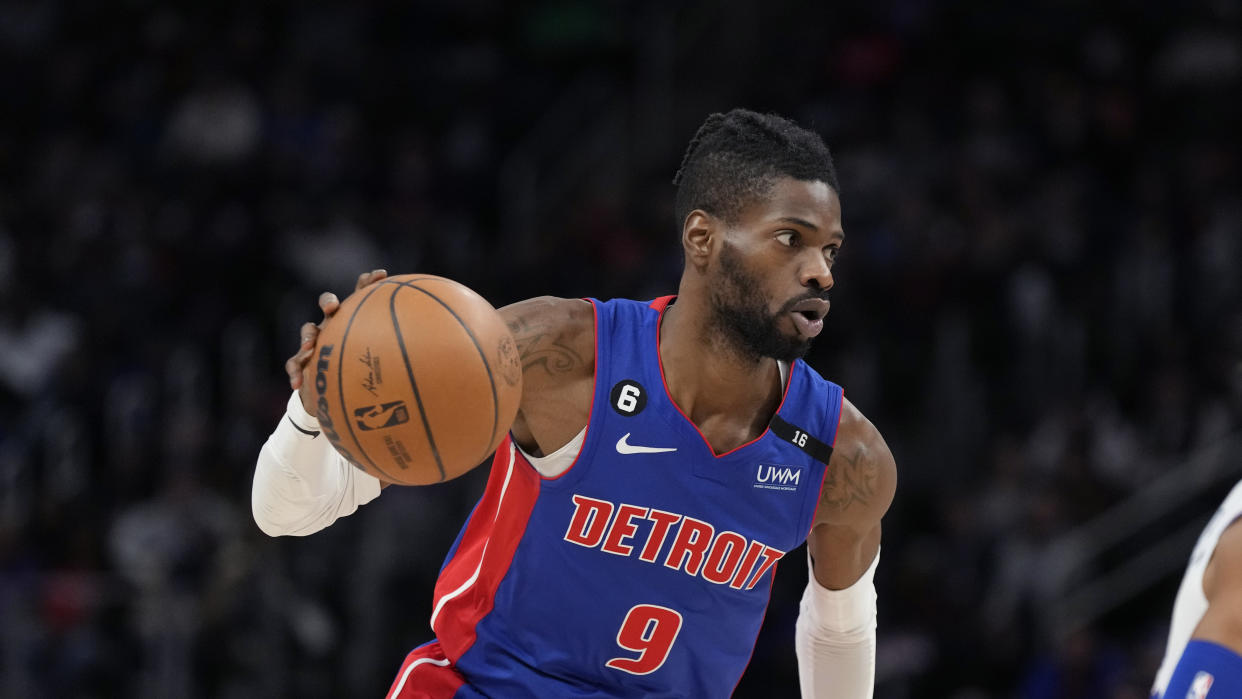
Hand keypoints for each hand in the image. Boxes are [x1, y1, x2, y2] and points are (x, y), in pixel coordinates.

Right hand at [286, 269, 388, 414]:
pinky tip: (298, 383)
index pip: (360, 295)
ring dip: (306, 336)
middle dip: (329, 302)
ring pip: (307, 330)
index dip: (368, 282)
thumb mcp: (383, 363)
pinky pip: (293, 363)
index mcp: (353, 320)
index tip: (382, 274)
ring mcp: (316, 342)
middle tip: (333, 307)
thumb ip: (402, 354)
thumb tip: (436, 353)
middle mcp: (333, 325)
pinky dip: (295, 371)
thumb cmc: (362, 372)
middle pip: (328, 304)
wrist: (334, 393)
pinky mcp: (301, 361)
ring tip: (309, 346)